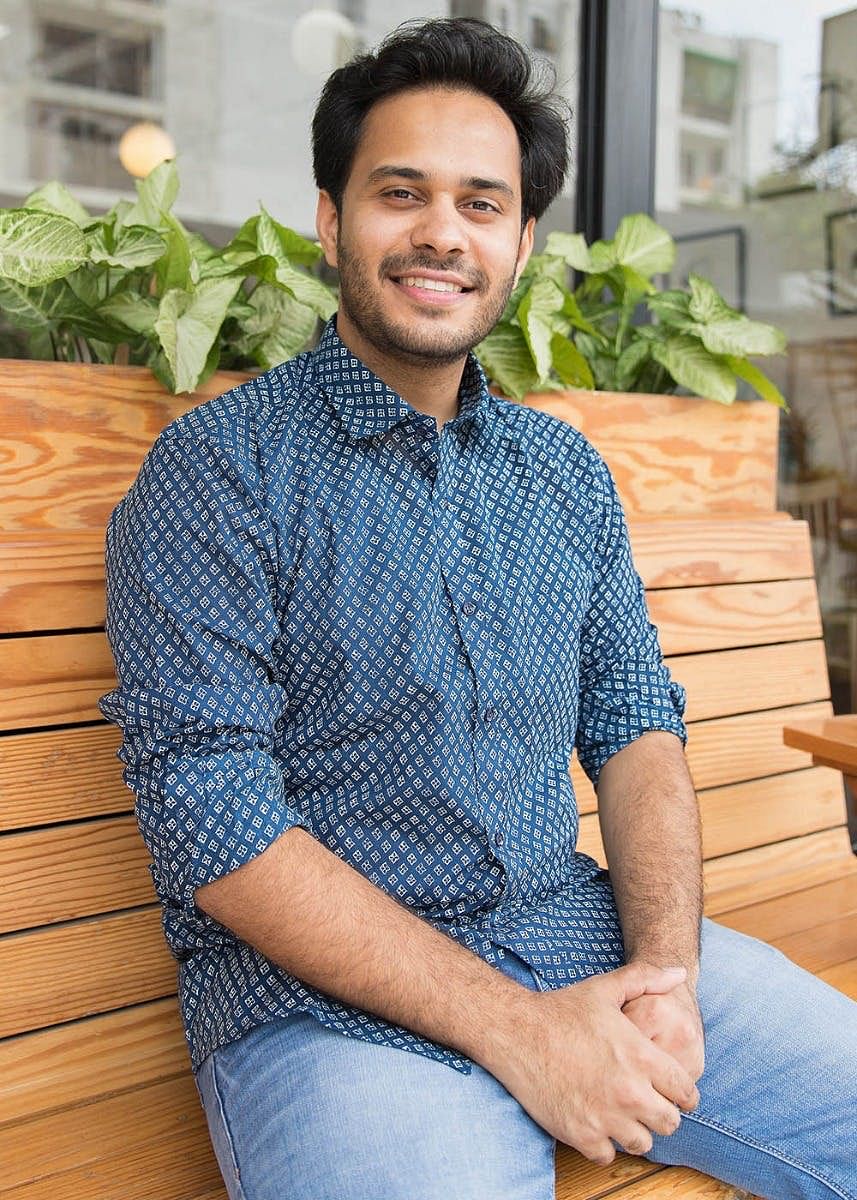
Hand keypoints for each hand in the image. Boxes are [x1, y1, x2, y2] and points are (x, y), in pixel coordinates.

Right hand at [487, 962, 699, 1164]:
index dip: (682, 1093)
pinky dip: (604, 1144)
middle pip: (670, 1123)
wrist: (517, 1032)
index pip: (685, 1092)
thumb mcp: (606, 988)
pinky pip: (608, 1155)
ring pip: (642, 1144)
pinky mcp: (580, 1135)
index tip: (671, 1091)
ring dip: (635, 1131)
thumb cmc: (562, 1009)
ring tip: (620, 1114)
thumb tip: (678, 971)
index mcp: (641, 1056)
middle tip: (645, 1103)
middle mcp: (629, 1091)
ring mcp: (605, 1117)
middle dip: (661, 1113)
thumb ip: (646, 978)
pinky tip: (595, 1122)